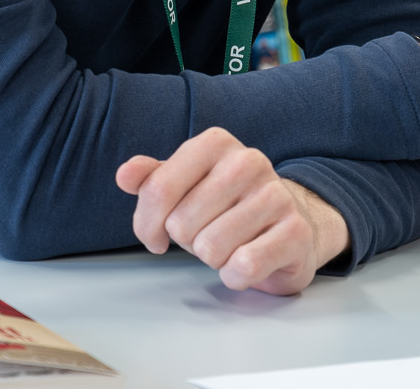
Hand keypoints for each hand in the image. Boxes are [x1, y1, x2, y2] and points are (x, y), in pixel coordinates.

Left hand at [116, 126, 349, 294]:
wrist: (290, 227)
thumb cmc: (227, 208)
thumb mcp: (185, 187)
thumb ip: (152, 180)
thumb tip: (125, 174)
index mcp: (215, 143)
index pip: (157, 189)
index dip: (147, 224)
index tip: (156, 235)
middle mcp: (249, 160)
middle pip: (180, 224)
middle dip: (187, 241)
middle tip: (208, 233)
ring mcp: (276, 195)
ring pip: (210, 248)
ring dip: (213, 258)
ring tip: (230, 244)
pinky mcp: (295, 231)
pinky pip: (243, 266)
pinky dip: (236, 275)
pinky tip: (247, 262)